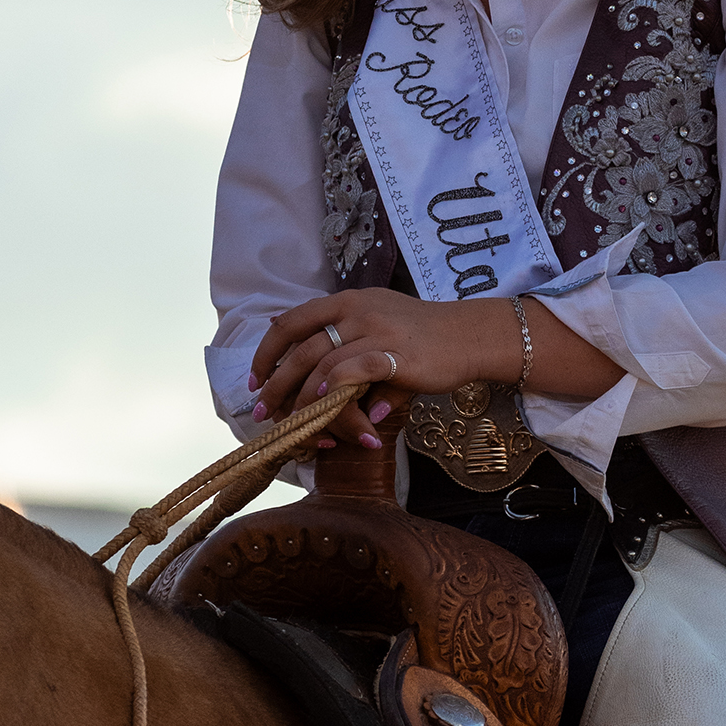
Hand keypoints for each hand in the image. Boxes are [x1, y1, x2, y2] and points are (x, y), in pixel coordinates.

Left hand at [250, 291, 521, 452]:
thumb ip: (339, 335)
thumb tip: (292, 344)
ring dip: (301, 398)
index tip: (255, 380)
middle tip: (262, 411)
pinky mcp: (395, 355)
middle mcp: (357, 311)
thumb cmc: (423, 335)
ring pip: (322, 364)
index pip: (292, 322)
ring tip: (292, 423)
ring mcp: (376, 332)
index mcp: (348, 302)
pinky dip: (334, 390)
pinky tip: (325, 408)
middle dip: (275, 383)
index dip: (266, 352)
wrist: (470, 336)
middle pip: (300, 347)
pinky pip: (353, 371)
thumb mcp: (377, 321)